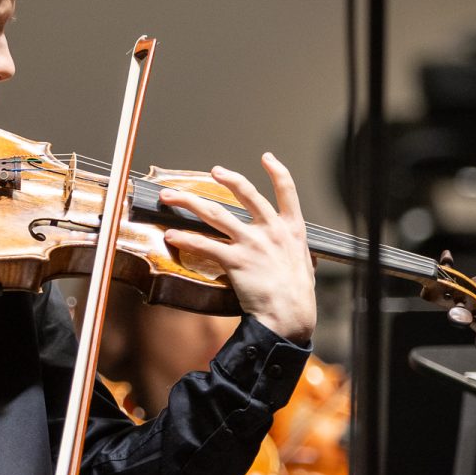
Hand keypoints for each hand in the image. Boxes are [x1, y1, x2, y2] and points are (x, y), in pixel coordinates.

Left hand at [159, 154, 315, 343]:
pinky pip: (204, 245)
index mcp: (292, 229)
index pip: (288, 191)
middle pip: (246, 194)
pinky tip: (171, 235)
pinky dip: (185, 238)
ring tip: (172, 196)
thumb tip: (294, 250)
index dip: (277, 172)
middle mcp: (271, 230)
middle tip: (214, 171)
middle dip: (228, 179)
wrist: (290, 316)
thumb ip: (294, 251)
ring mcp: (252, 244)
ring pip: (216, 214)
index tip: (267, 158)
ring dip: (190, 202)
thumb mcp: (304, 264)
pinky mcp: (235, 260)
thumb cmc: (297, 295)